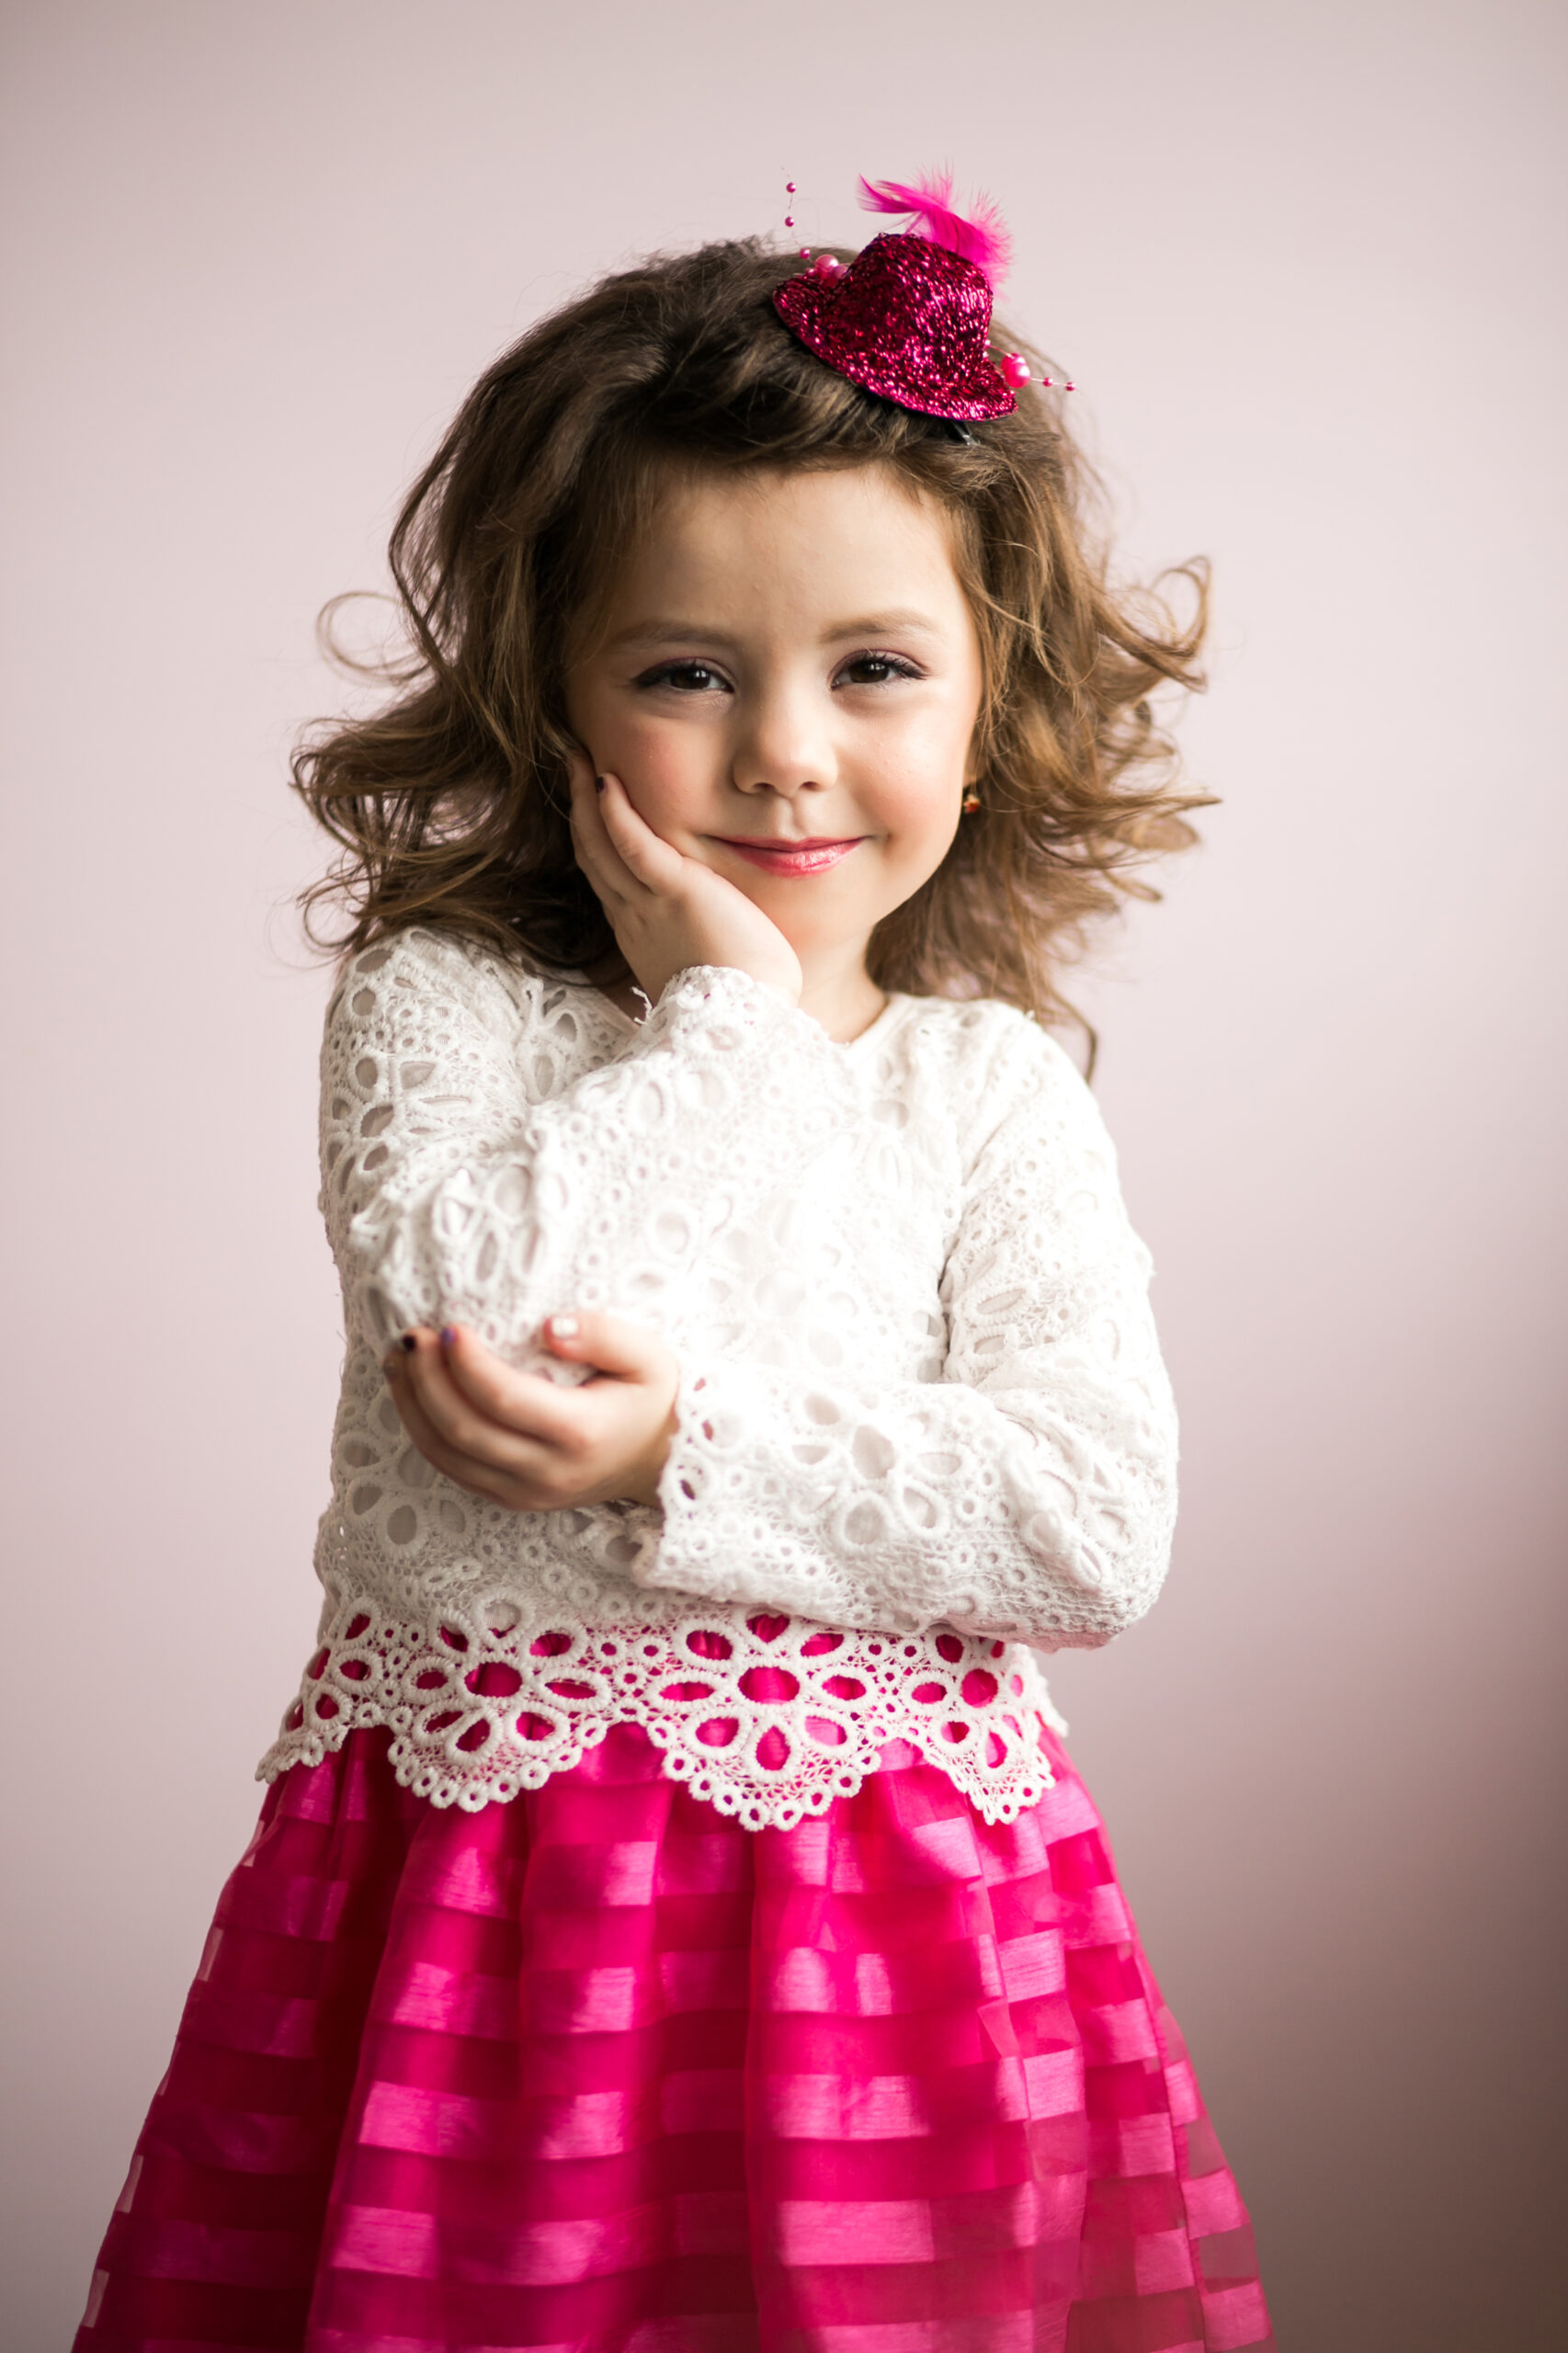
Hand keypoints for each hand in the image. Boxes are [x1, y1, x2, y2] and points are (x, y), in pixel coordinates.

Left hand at [383, 1312, 678, 1511]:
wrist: (659, 1460)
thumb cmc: (650, 1399)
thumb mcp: (649, 1356)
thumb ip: (605, 1334)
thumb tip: (549, 1327)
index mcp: (580, 1433)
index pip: (504, 1399)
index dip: (467, 1364)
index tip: (449, 1327)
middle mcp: (547, 1471)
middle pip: (463, 1430)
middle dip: (427, 1381)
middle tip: (411, 1337)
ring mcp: (525, 1493)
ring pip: (447, 1455)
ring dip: (412, 1405)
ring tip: (398, 1359)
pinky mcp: (509, 1498)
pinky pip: (451, 1468)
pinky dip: (423, 1429)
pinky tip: (413, 1392)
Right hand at [566, 751, 803, 1010]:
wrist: (746, 1022)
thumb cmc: (742, 1003)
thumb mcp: (708, 969)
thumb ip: (700, 945)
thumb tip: (716, 939)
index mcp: (640, 936)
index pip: (607, 880)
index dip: (593, 843)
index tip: (589, 812)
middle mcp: (633, 918)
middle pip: (592, 856)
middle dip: (577, 810)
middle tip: (571, 768)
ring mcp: (648, 905)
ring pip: (600, 845)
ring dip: (584, 798)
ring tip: (577, 758)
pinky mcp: (675, 892)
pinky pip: (632, 845)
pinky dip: (615, 812)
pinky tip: (604, 780)